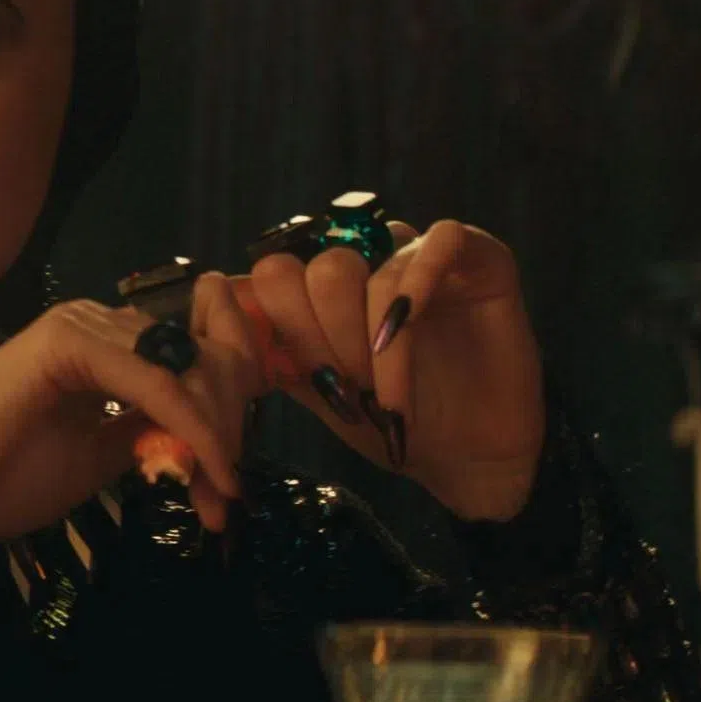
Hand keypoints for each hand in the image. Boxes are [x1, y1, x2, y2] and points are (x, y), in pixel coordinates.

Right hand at [0, 300, 259, 544]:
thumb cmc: (10, 478)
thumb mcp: (105, 454)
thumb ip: (153, 431)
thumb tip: (210, 433)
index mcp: (112, 346)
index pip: (198, 353)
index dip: (231, 409)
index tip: (233, 478)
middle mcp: (103, 324)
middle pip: (204, 355)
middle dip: (229, 426)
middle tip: (227, 493)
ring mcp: (85, 326)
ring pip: (186, 366)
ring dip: (214, 430)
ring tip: (217, 489)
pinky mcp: (67, 341)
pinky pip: (154, 378)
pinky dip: (189, 423)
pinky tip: (204, 466)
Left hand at [242, 219, 545, 521]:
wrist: (465, 461)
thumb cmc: (389, 424)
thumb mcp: (320, 391)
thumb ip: (275, 348)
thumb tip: (221, 301)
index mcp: (326, 288)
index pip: (275, 274)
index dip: (282, 328)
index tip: (305, 380)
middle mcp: (370, 261)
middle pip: (317, 269)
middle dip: (327, 341)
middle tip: (353, 391)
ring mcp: (420, 255)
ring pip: (365, 267)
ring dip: (368, 344)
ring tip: (387, 399)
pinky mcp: (478, 257)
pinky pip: (438, 240)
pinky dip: (412, 291)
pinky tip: (405, 334)